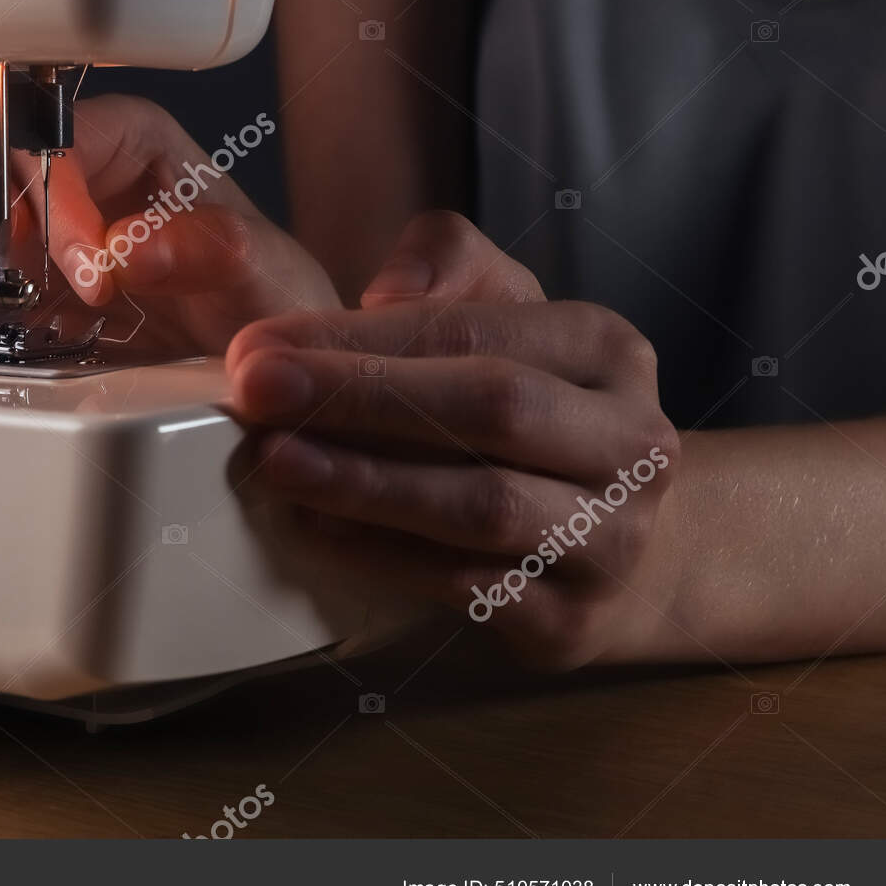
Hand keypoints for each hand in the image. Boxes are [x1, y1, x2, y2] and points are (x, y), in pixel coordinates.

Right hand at [0, 76, 338, 353]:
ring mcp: (20, 217)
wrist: (245, 352)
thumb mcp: (257, 267)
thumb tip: (130, 246)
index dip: (54, 191)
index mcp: (125, 136)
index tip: (86, 267)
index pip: (56, 130)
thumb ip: (205, 248)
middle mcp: (61, 166)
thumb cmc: (257, 290)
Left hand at [226, 211, 681, 668]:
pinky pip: (467, 587)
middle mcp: (630, 443)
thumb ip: (448, 263)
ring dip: (365, 484)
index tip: (263, 344)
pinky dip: (384, 558)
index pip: (474, 330)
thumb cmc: (531, 407)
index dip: (361, 338)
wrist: (612, 538)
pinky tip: (315, 529)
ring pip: (483, 506)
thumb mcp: (504, 312)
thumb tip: (387, 291)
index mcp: (607, 351)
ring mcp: (611, 539)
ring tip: (276, 461)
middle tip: (256, 391)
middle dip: (361, 397)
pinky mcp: (574, 622)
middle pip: (491, 408)